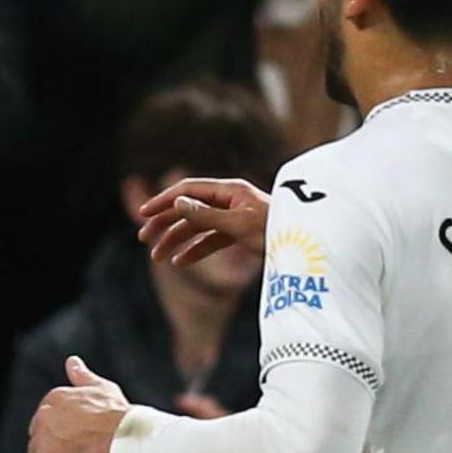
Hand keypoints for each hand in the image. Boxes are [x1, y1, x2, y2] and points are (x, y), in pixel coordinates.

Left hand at [29, 356, 132, 452]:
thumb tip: (71, 361)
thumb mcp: (99, 387)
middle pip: (40, 439)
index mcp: (52, 398)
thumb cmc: (117, 411)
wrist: (122, 433)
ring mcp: (42, 440)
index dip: (64, 432)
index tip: (83, 440)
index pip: (48, 420)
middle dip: (58, 448)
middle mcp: (41, 416)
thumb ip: (81, 376)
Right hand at [136, 177, 269, 267]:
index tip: (143, 215)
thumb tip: (176, 203)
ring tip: (158, 257)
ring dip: (175, 240)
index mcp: (230, 191)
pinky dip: (195, 250)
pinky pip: (210, 239)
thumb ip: (205, 215)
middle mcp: (230, 200)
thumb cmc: (278, 232)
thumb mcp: (238, 225)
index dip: (163, 201)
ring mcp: (234, 217)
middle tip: (143, 238)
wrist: (309, 248)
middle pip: (188, 208)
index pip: (187, 190)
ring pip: (196, 226)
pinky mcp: (239, 233)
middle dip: (164, 223)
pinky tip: (181, 261)